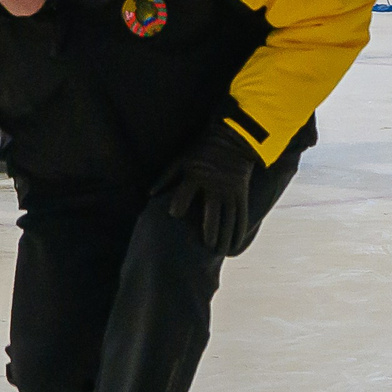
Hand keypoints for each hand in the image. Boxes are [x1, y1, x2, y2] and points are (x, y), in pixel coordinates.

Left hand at [155, 122, 261, 255]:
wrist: (234, 139)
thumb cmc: (202, 151)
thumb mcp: (182, 160)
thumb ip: (166, 177)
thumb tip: (149, 194)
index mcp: (196, 176)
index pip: (185, 194)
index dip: (178, 205)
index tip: (175, 215)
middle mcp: (215, 185)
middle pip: (213, 213)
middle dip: (210, 232)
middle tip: (207, 248)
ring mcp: (230, 190)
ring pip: (229, 218)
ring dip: (225, 236)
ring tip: (219, 252)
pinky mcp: (242, 193)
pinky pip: (242, 215)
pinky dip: (239, 231)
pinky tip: (235, 244)